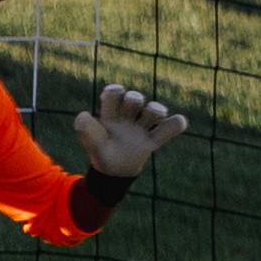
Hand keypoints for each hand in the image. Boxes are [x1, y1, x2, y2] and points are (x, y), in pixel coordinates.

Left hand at [66, 82, 187, 174]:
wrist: (112, 170)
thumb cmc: (99, 150)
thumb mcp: (90, 140)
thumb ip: (85, 128)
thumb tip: (82, 115)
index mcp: (111, 112)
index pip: (114, 94)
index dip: (115, 91)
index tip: (114, 93)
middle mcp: (128, 116)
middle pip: (135, 99)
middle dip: (135, 99)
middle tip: (133, 103)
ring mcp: (142, 127)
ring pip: (153, 111)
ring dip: (155, 110)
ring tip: (155, 113)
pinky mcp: (153, 140)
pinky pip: (168, 129)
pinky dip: (176, 124)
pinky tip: (179, 122)